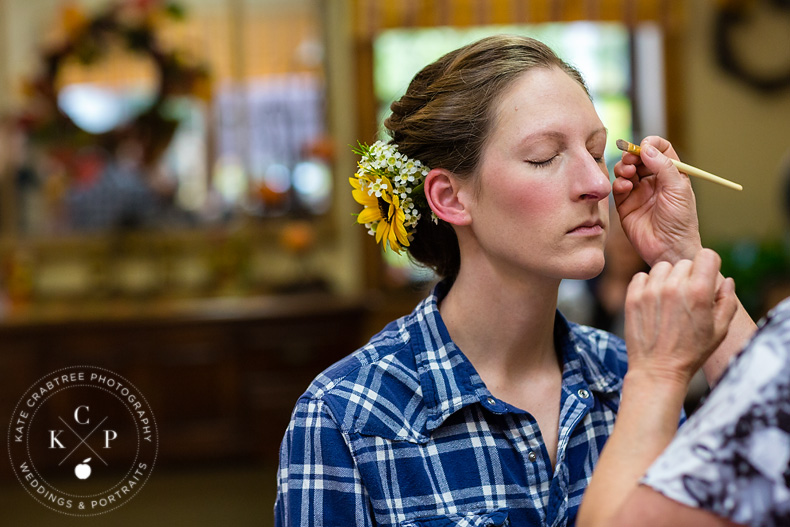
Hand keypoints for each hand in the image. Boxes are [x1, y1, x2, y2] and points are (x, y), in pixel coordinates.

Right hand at [613, 136, 701, 265]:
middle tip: (631, 159)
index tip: (644, 146)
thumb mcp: (677, 189)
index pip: (660, 150)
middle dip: (633, 155)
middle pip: (639, 158)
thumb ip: (663, 166)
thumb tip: (647, 147)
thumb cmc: (680, 221)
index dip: (651, 144)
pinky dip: (619, 182)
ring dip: (624, 167)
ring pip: (626, 170)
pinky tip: (625, 186)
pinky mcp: (625, 205)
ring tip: (628, 173)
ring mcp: (638, 192)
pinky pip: (618, 187)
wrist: (669, 248)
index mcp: (671, 174)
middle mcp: (654, 181)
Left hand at [624, 249, 737, 387]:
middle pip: (685, 263)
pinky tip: (653, 301)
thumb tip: (725, 280)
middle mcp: (674, 287)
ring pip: (662, 267)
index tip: (705, 279)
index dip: (709, 266)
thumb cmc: (692, 352)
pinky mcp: (632, 298)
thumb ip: (727, 301)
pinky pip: (641, 276)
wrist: (658, 370)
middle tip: (687, 298)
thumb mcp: (720, 330)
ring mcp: (650, 291)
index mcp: (699, 292)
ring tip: (669, 299)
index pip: (707, 255)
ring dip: (667, 278)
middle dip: (689, 276)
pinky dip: (647, 284)